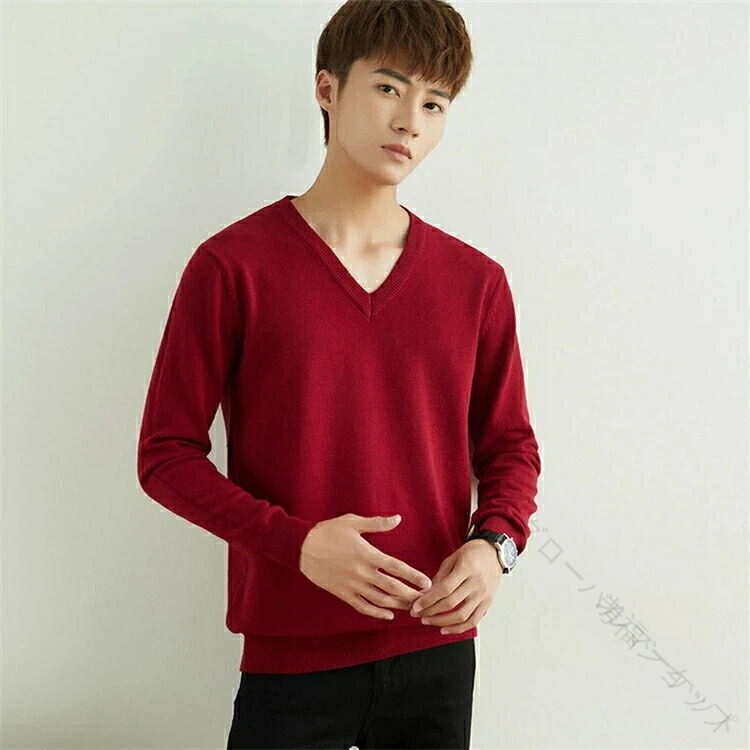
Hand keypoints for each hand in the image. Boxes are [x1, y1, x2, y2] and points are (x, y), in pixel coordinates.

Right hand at [300, 513, 432, 620]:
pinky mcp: (343, 593)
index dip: (413, 576)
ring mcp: (352, 585)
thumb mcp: (353, 522)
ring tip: (412, 607)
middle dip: (410, 595)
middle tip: (425, 599)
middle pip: (392, 588)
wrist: (301, 547)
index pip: (396, 567)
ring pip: (380, 600)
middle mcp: (362, 572)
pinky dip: (377, 613)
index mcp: (367, 554)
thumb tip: (398, 518)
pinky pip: (363, 607)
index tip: (427, 582)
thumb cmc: (328, 531)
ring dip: (398, 605)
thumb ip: (377, 524)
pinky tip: (389, 615)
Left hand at [409, 539, 502, 634]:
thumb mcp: (452, 558)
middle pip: (451, 604)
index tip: (416, 606)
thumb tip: (425, 595)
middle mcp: (477, 583)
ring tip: (428, 621)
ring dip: (442, 622)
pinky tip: (445, 629)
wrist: (493, 553)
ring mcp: (483, 595)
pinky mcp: (487, 603)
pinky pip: (473, 621)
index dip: (429, 600)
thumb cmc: (471, 554)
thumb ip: (440, 577)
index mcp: (466, 569)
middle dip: (431, 612)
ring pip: (462, 616)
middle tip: (418, 614)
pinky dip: (458, 629)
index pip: (445, 589)